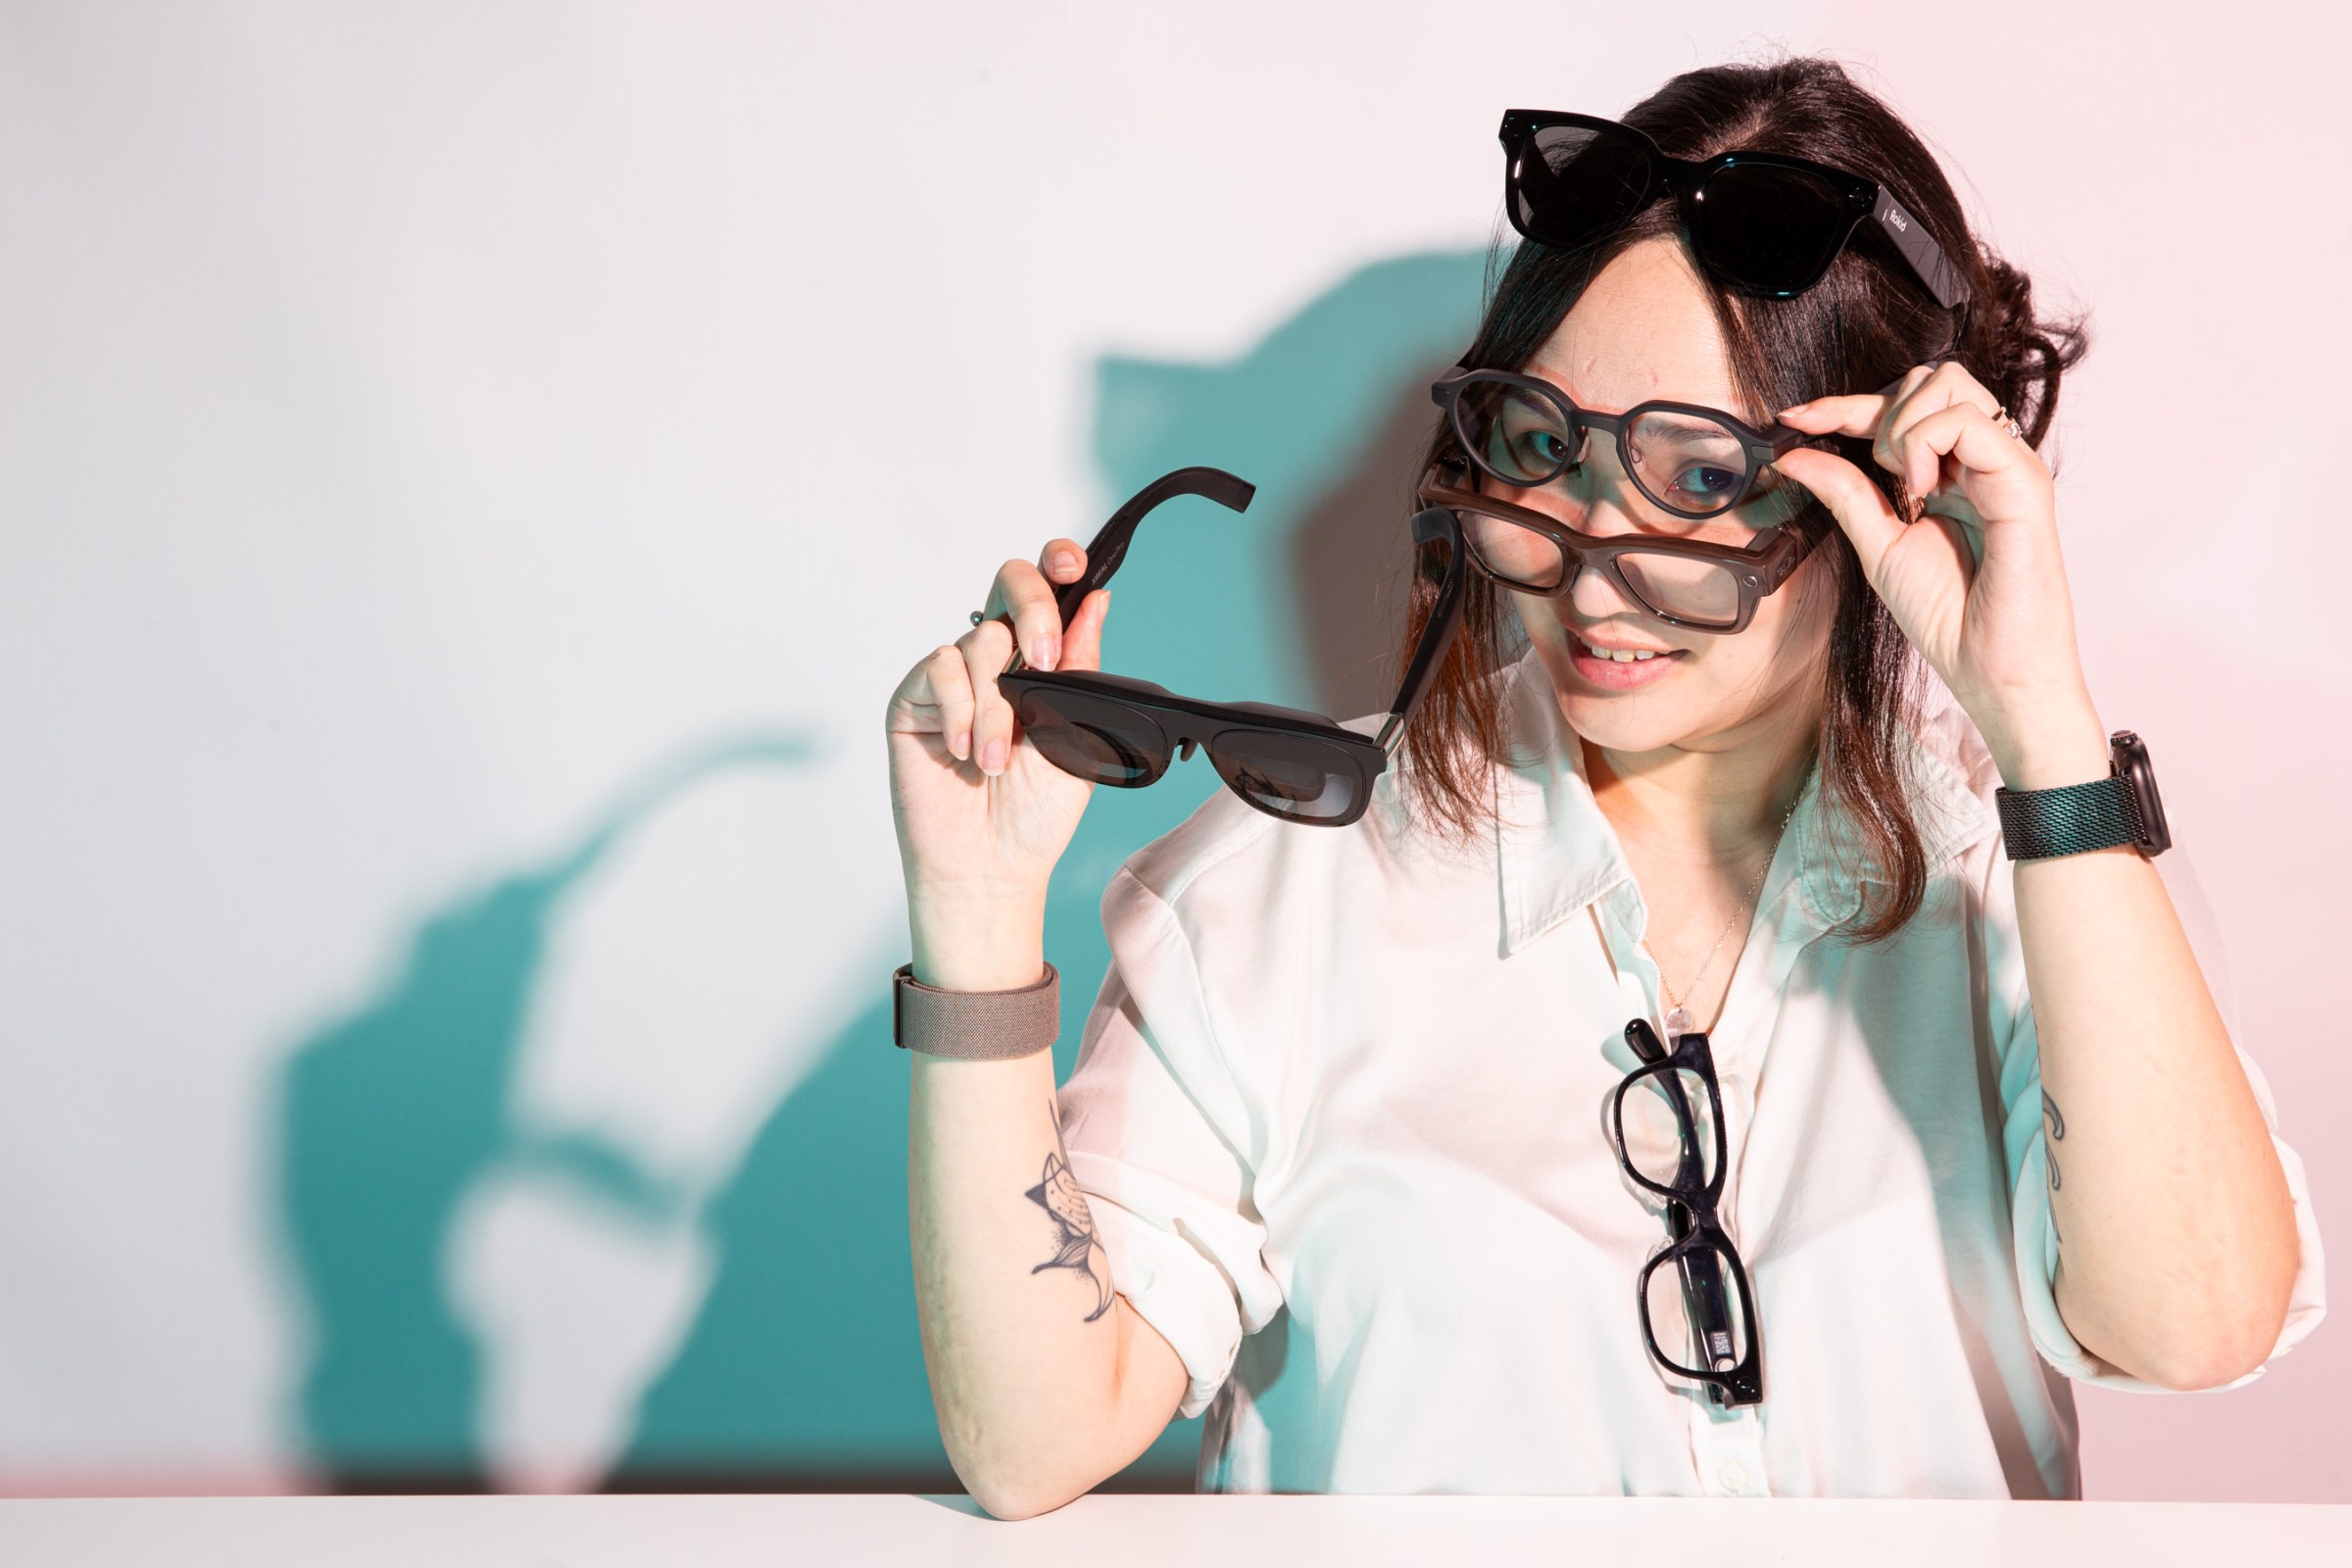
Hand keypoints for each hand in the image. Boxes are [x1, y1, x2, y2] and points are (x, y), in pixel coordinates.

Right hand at [885, 540, 1111, 906]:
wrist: (992, 866)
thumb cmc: (1035, 812)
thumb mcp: (1077, 735)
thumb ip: (1081, 668)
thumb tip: (1096, 603)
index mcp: (1042, 662)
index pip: (1048, 591)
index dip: (1057, 564)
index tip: (1073, 567)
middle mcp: (997, 660)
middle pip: (1008, 584)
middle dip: (1033, 610)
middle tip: (1045, 663)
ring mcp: (954, 677)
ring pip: (979, 641)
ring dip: (996, 704)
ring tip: (997, 759)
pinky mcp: (916, 699)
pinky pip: (940, 670)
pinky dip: (962, 710)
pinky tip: (969, 752)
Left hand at [1773, 362, 2106, 785]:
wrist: (1993, 670)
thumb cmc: (1950, 617)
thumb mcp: (1878, 545)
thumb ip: (1844, 494)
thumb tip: (1793, 454)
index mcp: (1953, 471)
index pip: (1900, 406)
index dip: (1841, 405)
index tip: (1792, 420)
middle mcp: (1984, 458)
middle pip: (1930, 376)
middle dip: (1879, 408)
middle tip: (1878, 474)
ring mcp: (2007, 464)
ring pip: (1948, 383)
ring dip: (1902, 426)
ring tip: (1905, 488)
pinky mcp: (2024, 480)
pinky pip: (1969, 422)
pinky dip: (1927, 444)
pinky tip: (1922, 492)